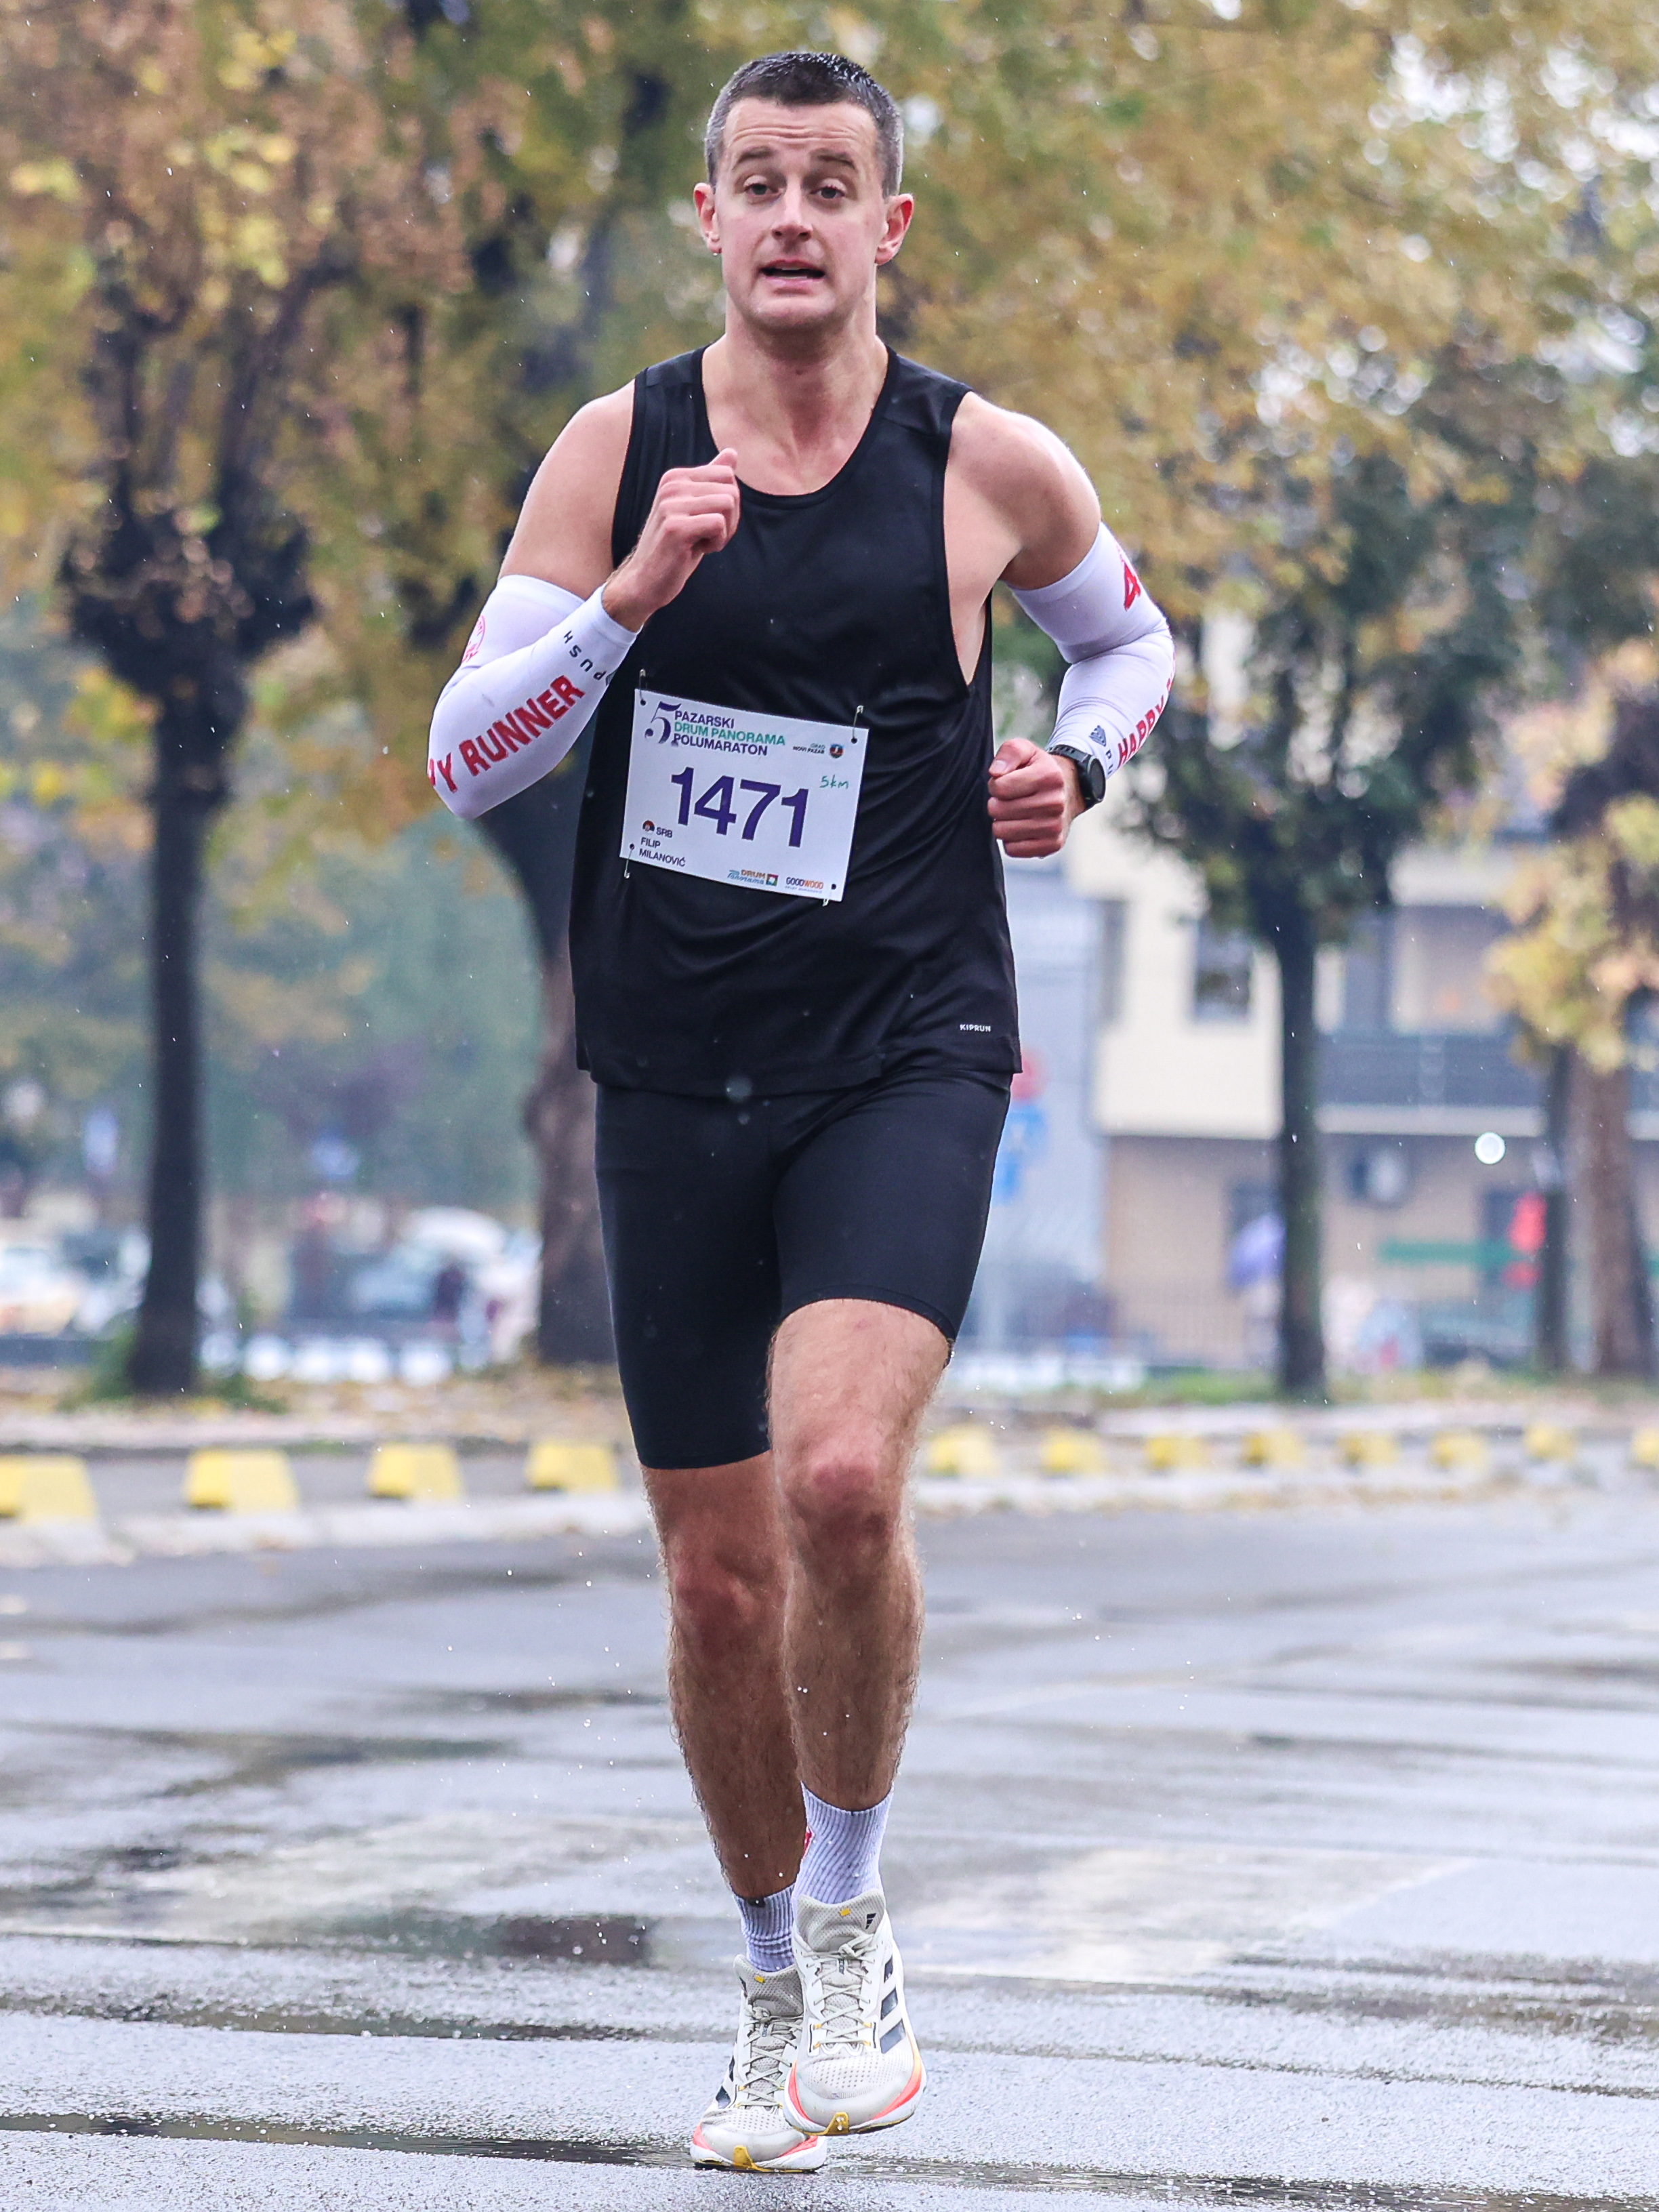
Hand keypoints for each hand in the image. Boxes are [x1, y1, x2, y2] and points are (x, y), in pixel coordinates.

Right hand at [601, 450, 740, 629]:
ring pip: (728, 504)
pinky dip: (717, 542)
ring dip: (724, 531)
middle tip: (708, 536)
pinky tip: (697, 550)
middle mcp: (671, 485)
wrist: (645, 581)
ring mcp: (671, 505)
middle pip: (731, 490)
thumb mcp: (695, 510)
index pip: (727, 475)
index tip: (709, 522)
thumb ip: (711, 480)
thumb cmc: (675, 547)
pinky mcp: (675, 527)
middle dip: (730, 518)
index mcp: (675, 477)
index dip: (729, 503)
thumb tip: (732, 452)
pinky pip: (719, 524)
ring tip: (701, 542)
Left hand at [987, 737, 1081, 857]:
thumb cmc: (1040, 770)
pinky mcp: (1052, 845)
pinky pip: (1012, 849)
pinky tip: (1021, 826)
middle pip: (998, 811)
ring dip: (1002, 822)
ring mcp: (1055, 826)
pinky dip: (1011, 840)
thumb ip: (1009, 753)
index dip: (995, 785)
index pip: (999, 787)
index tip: (1005, 783)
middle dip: (997, 803)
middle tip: (1010, 799)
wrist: (1070, 789)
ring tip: (1014, 812)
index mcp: (1049, 776)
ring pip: (1002, 832)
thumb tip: (996, 773)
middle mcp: (1055, 803)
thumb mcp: (1026, 750)